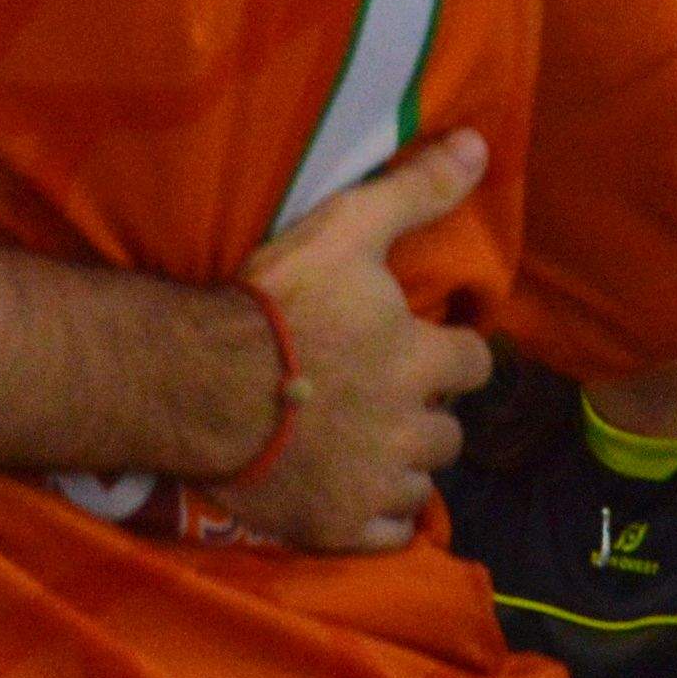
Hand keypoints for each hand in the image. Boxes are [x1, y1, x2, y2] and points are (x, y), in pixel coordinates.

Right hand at [206, 132, 494, 554]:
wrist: (197, 381)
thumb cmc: (273, 302)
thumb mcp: (343, 231)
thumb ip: (414, 193)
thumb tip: (479, 145)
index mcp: (422, 361)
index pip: (475, 361)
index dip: (450, 350)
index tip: (421, 344)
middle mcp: (413, 430)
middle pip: (450, 431)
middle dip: (425, 413)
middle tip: (382, 396)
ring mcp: (377, 484)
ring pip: (419, 482)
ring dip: (401, 463)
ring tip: (362, 442)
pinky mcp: (340, 526)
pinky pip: (385, 531)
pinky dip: (375, 514)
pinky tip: (346, 487)